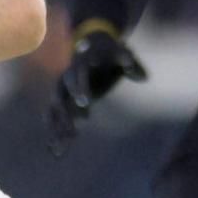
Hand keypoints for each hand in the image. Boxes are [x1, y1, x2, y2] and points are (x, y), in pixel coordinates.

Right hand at [47, 28, 146, 155]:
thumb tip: (142, 76)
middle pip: (60, 97)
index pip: (76, 76)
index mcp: (79, 65)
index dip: (79, 89)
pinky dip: (56, 133)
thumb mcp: (122, 53)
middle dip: (64, 114)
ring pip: (55, 111)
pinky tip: (56, 151)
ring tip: (58, 147)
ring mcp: (64, 92)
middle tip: (72, 132)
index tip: (84, 103)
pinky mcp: (66, 102)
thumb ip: (130, 63)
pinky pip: (56, 118)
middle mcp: (67, 79)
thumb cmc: (110, 52)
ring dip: (56, 129)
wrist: (93, 46)